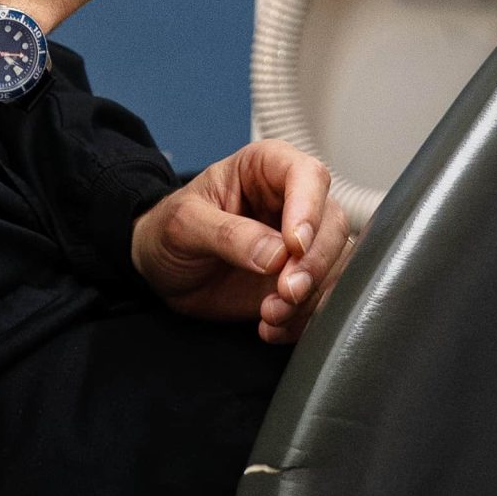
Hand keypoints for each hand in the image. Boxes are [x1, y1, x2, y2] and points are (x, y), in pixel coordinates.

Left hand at [131, 140, 356, 344]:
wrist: (161, 269)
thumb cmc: (169, 230)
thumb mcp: (184, 225)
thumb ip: (227, 234)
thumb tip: (276, 254)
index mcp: (266, 168)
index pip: (307, 175)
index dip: (309, 209)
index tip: (294, 246)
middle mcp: (293, 201)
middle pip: (332, 224)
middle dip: (314, 264)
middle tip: (286, 291)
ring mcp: (301, 242)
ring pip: (335, 264)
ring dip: (309, 297)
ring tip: (269, 315)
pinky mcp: (301, 278)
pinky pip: (322, 297)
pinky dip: (303, 318)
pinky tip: (271, 327)